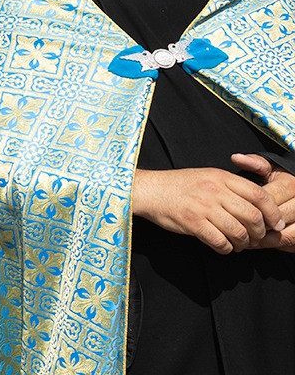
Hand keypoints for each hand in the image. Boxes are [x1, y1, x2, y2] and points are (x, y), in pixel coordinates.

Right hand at [133, 167, 284, 253]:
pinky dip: (226, 248)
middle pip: (253, 216)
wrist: (149, 190)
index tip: (275, 223)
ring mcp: (203, 207)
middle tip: (255, 238)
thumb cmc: (178, 184)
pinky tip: (222, 246)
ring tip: (239, 244)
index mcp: (221, 177)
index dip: (273, 212)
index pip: (259, 195)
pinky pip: (220, 242)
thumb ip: (230, 186)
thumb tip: (257, 205)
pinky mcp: (192, 223)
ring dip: (243, 243)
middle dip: (259, 232)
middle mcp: (214, 191)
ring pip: (238, 232)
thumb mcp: (207, 176)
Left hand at [232, 153, 294, 250]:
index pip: (267, 200)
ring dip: (265, 239)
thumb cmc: (281, 182)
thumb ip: (256, 163)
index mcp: (291, 184)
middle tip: (236, 229)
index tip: (233, 211)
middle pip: (276, 218)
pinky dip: (274, 245)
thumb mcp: (271, 169)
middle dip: (256, 225)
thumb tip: (236, 158)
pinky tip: (259, 243)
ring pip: (285, 235)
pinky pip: (290, 243)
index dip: (249, 207)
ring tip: (246, 238)